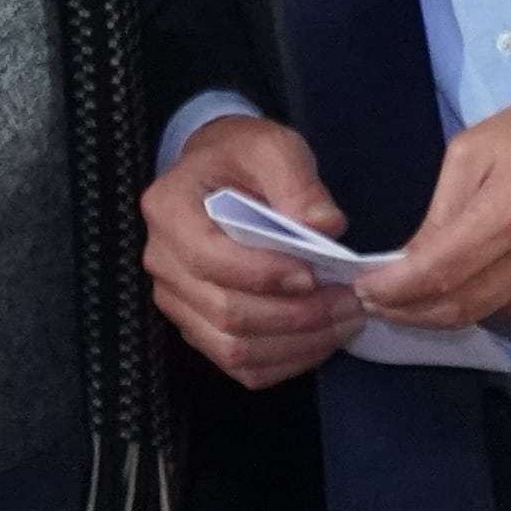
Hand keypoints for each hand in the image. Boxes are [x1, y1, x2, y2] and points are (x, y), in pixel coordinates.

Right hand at [145, 113, 360, 385]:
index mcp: (170, 210)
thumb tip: (325, 227)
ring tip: (343, 322)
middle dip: (296, 316)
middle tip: (348, 302)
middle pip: (226, 312)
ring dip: (296, 344)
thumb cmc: (242, 156)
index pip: (211, 258)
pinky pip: (238, 364)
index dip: (264, 275)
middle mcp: (163, 262)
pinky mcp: (197, 326)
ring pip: (233, 348)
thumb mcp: (271, 146)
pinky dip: (284, 362)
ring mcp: (177, 300)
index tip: (314, 275)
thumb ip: (297, 182)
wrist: (219, 172)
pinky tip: (320, 340)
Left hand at [366, 92, 510, 332]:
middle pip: (461, 308)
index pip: (438, 272)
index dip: (394, 291)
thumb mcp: (476, 149)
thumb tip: (408, 266)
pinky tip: (501, 272)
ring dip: (458, 304)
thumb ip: (439, 211)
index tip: (365, 292)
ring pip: (493, 316)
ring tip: (443, 280)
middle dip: (412, 311)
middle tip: (384, 304)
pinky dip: (503, 302)